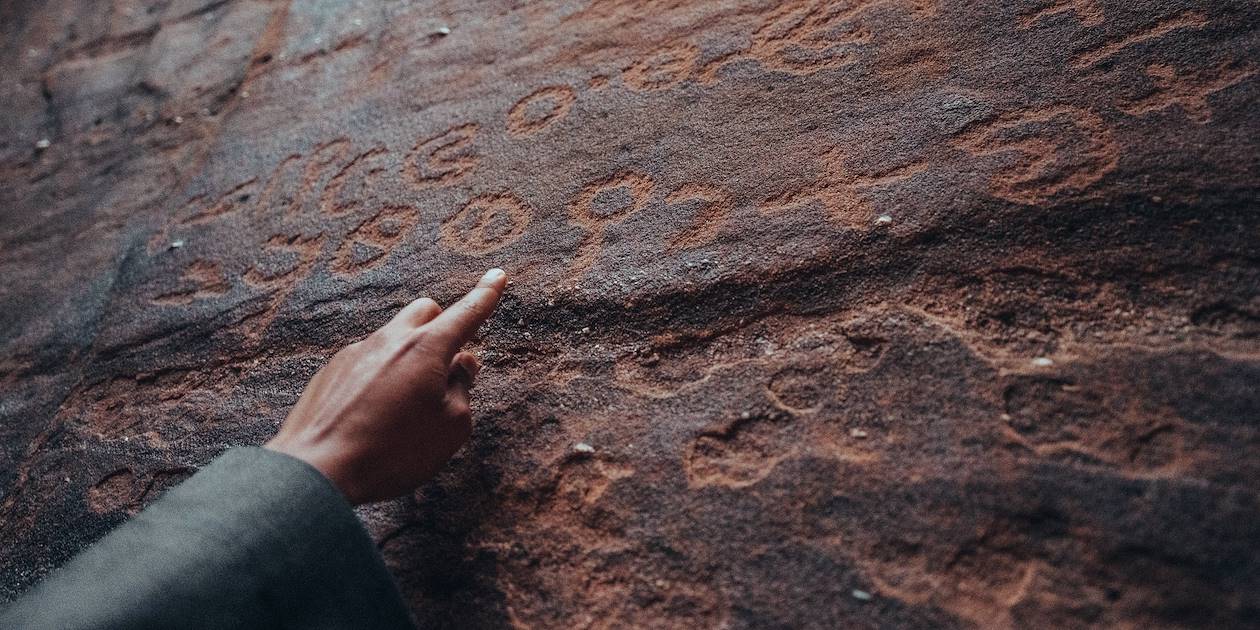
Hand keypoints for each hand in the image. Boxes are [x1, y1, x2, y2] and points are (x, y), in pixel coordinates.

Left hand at [265, 268, 506, 503]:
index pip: (466, 312)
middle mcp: (390, 340)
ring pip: (393, 337)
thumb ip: (463, 389)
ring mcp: (356, 352)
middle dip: (442, 327)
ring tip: (404, 406)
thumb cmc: (393, 452)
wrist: (318, 469)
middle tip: (447, 367)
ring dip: (409, 356)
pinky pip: (366, 360)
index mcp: (426, 349)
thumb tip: (459, 366)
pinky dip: (379, 376)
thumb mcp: (451, 428)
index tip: (498, 277)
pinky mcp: (331, 370)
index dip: (486, 295)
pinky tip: (372, 415)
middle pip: (425, 311)